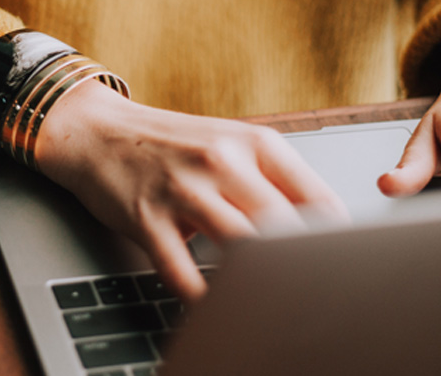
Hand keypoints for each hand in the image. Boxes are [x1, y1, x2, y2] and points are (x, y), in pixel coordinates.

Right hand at [36, 80, 349, 302]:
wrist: (98, 132)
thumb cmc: (172, 145)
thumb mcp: (230, 145)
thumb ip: (275, 181)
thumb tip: (327, 229)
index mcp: (255, 143)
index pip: (317, 198)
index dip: (336, 241)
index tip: (343, 268)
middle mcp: (222, 162)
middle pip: (282, 226)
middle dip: (301, 267)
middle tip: (312, 296)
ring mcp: (182, 190)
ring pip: (239, 246)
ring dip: (256, 282)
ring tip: (269, 307)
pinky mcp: (146, 217)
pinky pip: (180, 270)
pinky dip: (199, 296)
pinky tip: (212, 306)